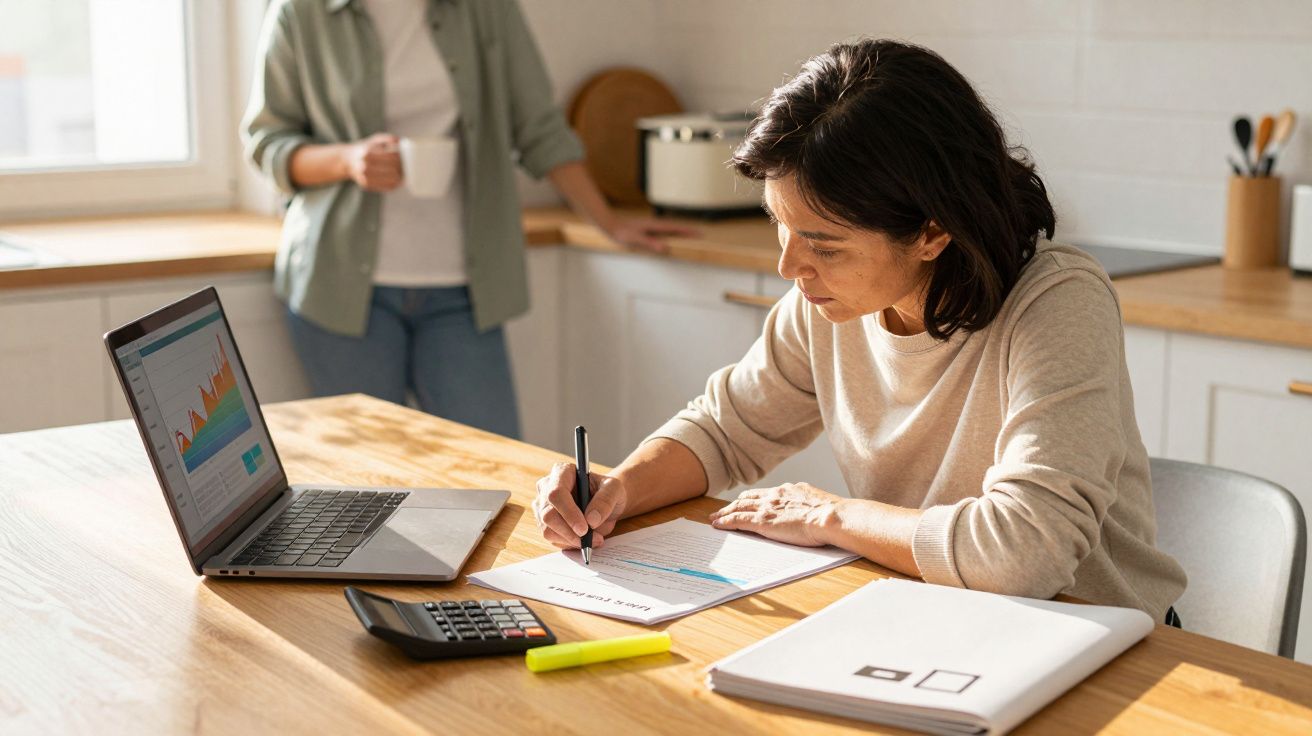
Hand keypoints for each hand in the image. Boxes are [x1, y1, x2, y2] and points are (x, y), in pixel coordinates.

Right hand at [344, 133, 401, 191]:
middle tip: (408, 166)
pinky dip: (396, 184)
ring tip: (404, 172)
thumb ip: (388, 138)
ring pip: (392, 180)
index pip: (392, 156)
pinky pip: (387, 187)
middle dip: (403, 168)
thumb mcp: (375, 140)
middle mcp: (365, 166)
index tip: (406, 157)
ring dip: (401, 177)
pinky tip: (398, 180)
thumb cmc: (366, 149)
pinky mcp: (367, 185)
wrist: (348, 161)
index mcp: (368, 153)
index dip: (401, 157)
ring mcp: (365, 177)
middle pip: (393, 169)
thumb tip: (399, 142)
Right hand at [533, 462, 627, 549]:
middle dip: (570, 532)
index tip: (584, 528)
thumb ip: (605, 501)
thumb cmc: (608, 491)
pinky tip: (584, 539)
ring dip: (571, 540)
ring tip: (593, 539)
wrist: (606, 502)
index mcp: (562, 472)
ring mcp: (543, 506)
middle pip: (548, 514)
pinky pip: (552, 539)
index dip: (568, 513)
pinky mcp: (545, 522)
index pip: (556, 493)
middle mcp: (547, 487)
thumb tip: (591, 520)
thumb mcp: (614, 490)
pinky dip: (570, 544)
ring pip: (548, 530)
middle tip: (590, 539)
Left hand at [603, 216, 699, 253]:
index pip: (676, 229)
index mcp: (655, 227)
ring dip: (680, 231)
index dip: (688, 231)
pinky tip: (670, 236)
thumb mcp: (636, 240)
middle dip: (688, 231)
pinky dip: (671, 233)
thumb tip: (664, 248)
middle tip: (700, 234)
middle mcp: (655, 225)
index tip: (699, 233)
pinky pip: (663, 231)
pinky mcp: (647, 229)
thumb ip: (650, 243)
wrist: (611, 225)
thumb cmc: (622, 233)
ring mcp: (651, 227)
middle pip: (675, 228)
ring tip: (690, 235)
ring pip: (670, 229)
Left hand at [709, 483, 842, 546]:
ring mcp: (767, 508)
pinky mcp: (762, 521)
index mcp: (789, 490)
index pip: (765, 494)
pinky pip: (738, 520)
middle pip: (748, 498)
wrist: (831, 516)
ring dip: (725, 513)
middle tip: (723, 510)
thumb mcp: (819, 504)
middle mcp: (775, 495)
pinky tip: (718, 525)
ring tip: (715, 518)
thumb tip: (812, 512)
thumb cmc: (832, 515)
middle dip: (734, 504)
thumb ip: (809, 505)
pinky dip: (726, 522)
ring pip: (739, 507)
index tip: (745, 502)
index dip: (752, 498)